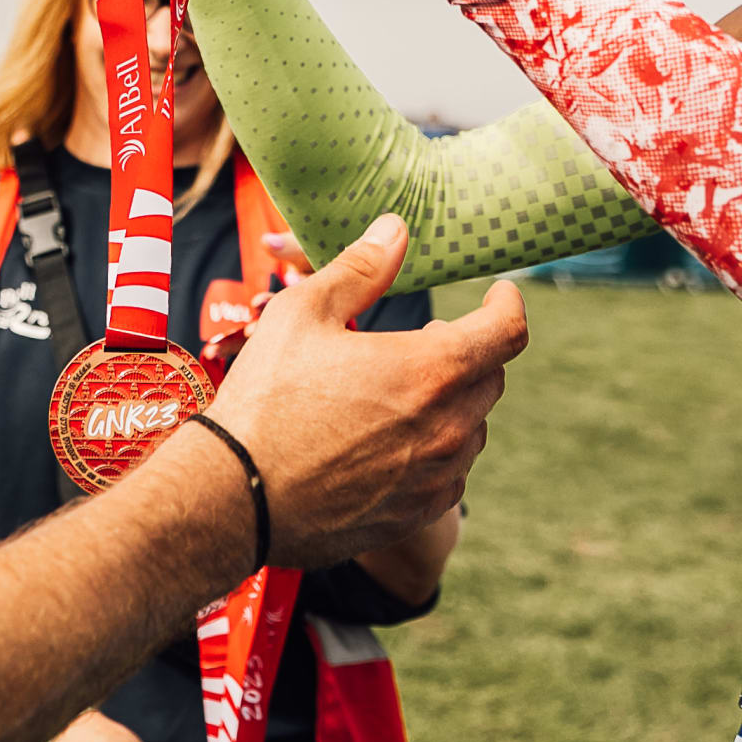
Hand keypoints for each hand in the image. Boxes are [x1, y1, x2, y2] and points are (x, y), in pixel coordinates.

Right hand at [207, 215, 523, 566]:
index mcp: (430, 370)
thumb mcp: (305, 312)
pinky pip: (450, 474)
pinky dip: (437, 450)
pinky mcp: (415, 512)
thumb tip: (396, 228)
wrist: (233, 497)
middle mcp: (447, 427)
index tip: (498, 295)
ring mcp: (435, 477)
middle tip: (428, 341)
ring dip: (452, 403)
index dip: (507, 305)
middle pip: (490, 378)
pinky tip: (394, 441)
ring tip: (403, 393)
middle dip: (468, 352)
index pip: (507, 331)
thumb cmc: (265, 398)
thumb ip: (362, 268)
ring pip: (471, 428)